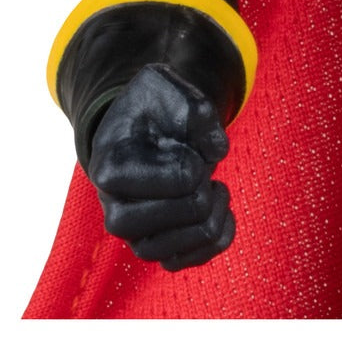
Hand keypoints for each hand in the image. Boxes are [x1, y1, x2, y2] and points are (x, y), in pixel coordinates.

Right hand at [88, 64, 235, 270]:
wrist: (138, 125)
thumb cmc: (151, 105)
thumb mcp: (165, 83)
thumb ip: (196, 108)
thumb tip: (217, 152)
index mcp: (112, 167)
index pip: (177, 179)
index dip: (195, 162)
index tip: (186, 148)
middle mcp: (115, 209)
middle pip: (182, 214)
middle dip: (205, 188)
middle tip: (202, 168)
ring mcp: (134, 233)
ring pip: (176, 252)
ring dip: (213, 216)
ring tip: (215, 187)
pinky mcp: (153, 245)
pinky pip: (185, 263)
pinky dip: (216, 241)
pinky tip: (224, 211)